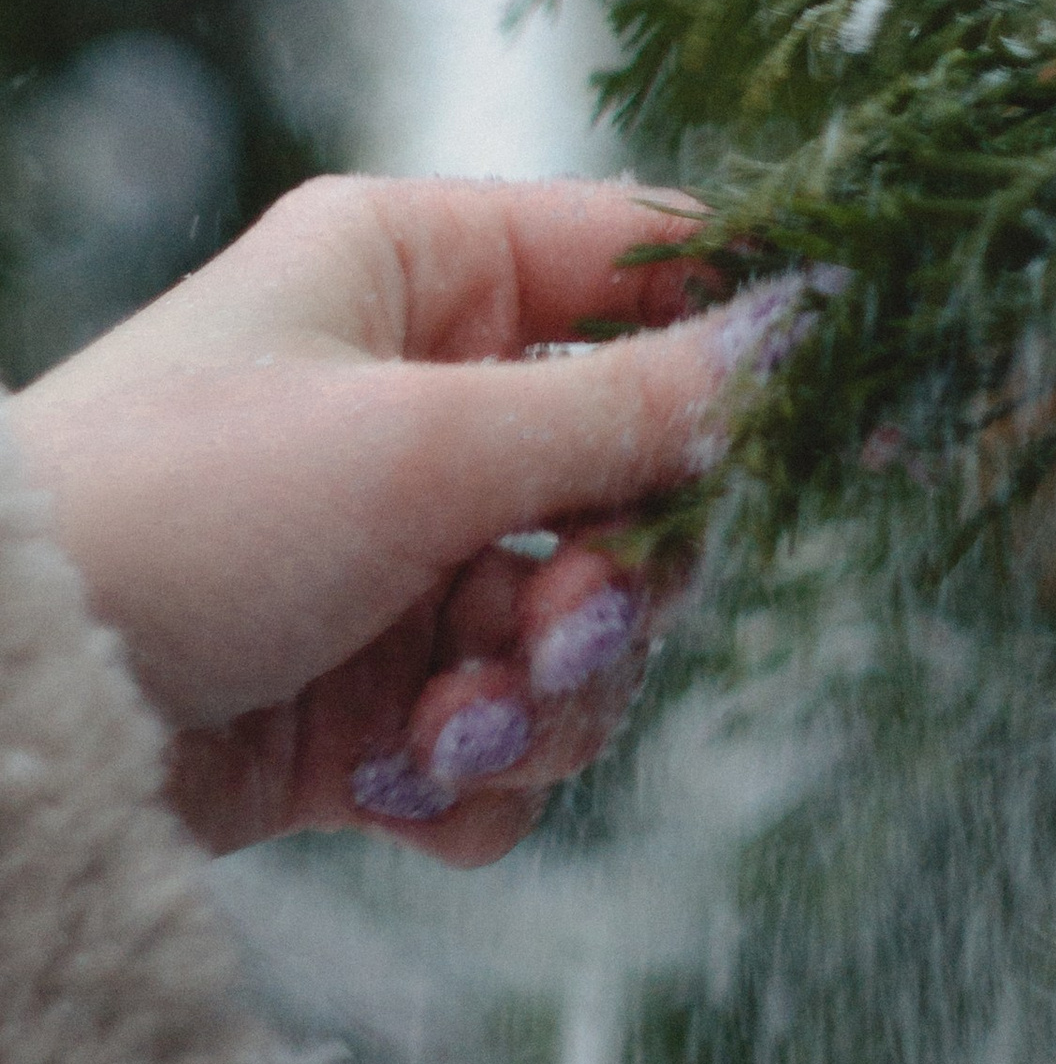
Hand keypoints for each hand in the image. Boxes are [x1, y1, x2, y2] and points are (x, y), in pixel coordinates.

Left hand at [10, 176, 745, 866]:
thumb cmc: (177, 511)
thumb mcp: (425, 444)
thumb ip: (633, 411)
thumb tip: (805, 339)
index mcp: (420, 275)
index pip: (643, 268)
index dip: (757, 339)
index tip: (869, 417)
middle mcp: (419, 401)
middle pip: (642, 483)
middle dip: (618, 586)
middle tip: (558, 630)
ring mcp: (396, 552)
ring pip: (585, 628)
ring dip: (547, 701)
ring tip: (450, 737)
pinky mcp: (368, 690)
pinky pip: (506, 735)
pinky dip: (479, 776)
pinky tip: (404, 794)